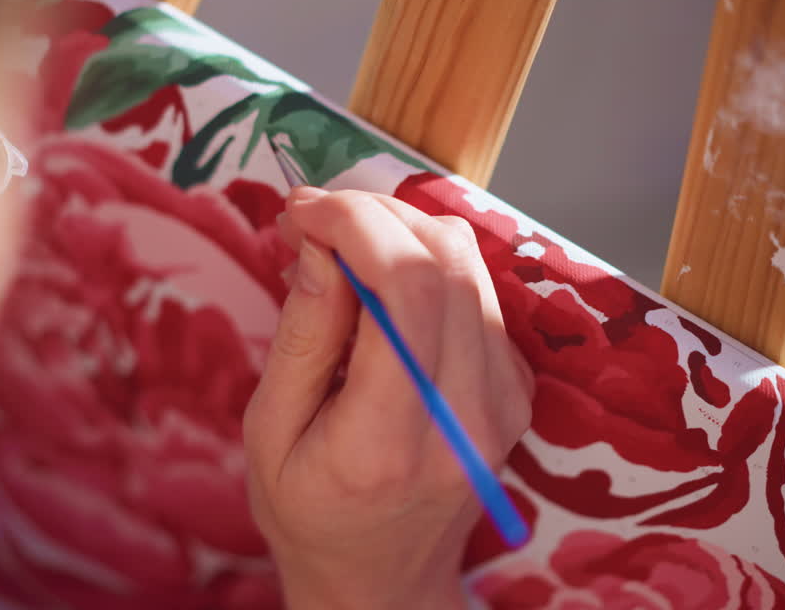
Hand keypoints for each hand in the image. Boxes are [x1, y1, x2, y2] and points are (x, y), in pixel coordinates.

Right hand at [244, 187, 533, 609]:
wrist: (380, 582)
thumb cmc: (309, 513)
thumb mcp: (270, 431)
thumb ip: (302, 334)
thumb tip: (319, 241)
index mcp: (391, 438)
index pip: (405, 289)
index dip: (354, 224)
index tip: (300, 211)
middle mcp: (466, 417)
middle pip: (445, 263)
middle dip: (373, 216)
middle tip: (313, 219)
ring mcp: (502, 405)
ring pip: (469, 266)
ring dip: (400, 233)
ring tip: (339, 248)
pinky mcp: (513, 392)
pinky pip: (478, 295)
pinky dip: (426, 266)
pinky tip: (377, 286)